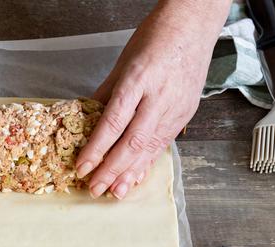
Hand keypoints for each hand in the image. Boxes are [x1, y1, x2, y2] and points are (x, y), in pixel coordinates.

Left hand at [75, 0, 230, 198]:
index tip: (82, 166)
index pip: (113, 123)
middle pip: (132, 142)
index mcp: (138, 80)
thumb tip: (86, 120)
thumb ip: (104, 95)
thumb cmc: (154, 40)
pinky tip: (136, 177)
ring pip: (150, 147)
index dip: (96, 149)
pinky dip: (148, 162)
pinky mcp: (185, 114)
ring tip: (114, 192)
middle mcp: (158, 98)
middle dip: (111, 169)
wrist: (192, 26)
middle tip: (94, 188)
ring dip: (130, 173)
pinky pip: (163, 143)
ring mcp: (175, 108)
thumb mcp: (122, 64)